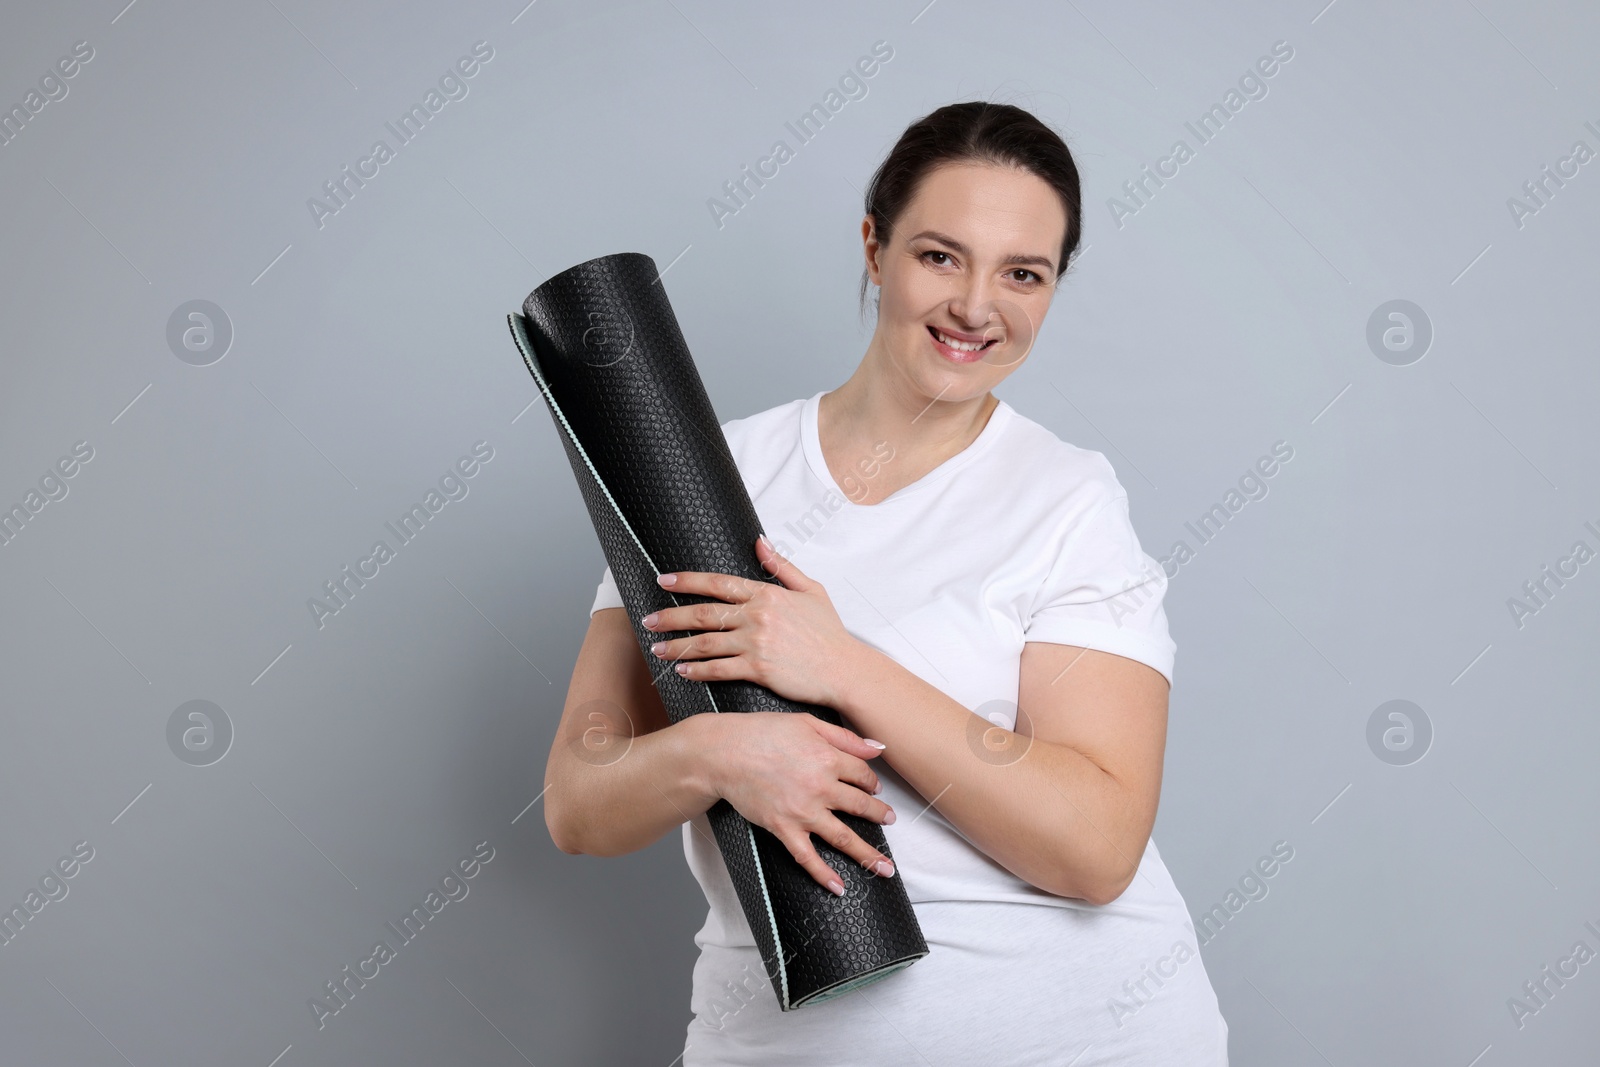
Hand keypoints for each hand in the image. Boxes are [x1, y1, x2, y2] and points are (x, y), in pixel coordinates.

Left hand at [641, 535, 861, 708]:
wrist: (844, 669)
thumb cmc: (829, 633)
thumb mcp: (811, 590)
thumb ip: (782, 566)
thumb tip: (760, 541)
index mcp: (767, 594)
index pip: (718, 583)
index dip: (687, 581)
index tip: (664, 580)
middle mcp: (757, 616)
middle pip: (703, 613)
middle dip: (671, 616)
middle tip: (649, 619)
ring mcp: (756, 643)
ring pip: (705, 643)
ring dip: (676, 646)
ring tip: (657, 649)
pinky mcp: (758, 669)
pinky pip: (718, 669)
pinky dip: (696, 670)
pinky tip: (682, 670)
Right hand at [694, 710, 897, 894]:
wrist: (724, 753)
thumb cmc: (762, 732)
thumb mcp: (807, 723)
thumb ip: (844, 737)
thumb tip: (877, 748)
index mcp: (828, 758)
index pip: (862, 774)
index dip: (871, 781)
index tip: (873, 787)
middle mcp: (820, 787)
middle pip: (860, 806)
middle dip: (879, 815)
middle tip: (890, 821)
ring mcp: (802, 811)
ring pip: (843, 837)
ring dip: (867, 854)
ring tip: (884, 867)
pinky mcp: (783, 828)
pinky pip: (807, 857)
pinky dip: (824, 874)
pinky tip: (839, 887)